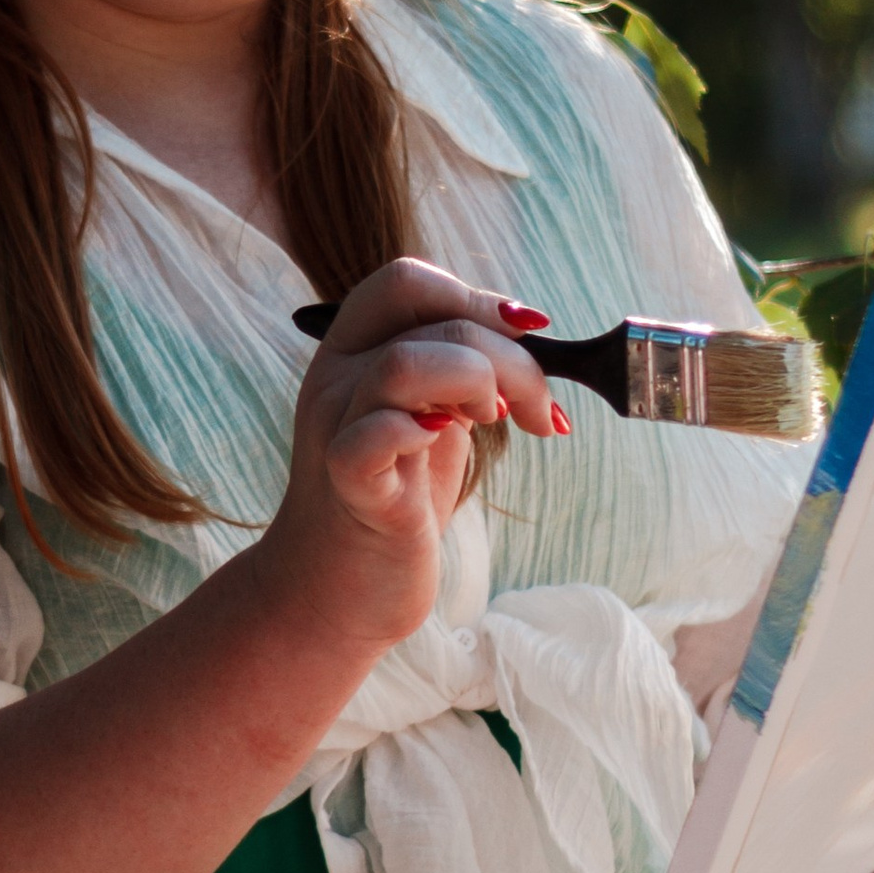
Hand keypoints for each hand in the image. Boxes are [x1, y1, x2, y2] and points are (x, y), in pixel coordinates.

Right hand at [253, 255, 566, 659]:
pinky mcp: (350, 486)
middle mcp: (336, 378)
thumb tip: (529, 333)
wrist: (337, 591)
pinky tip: (452, 444)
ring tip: (500, 424)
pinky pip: (378, 435)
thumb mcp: (433, 419)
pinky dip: (424, 430)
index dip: (479, 297)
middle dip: (508, 351)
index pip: (408, 280)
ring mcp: (336, 428)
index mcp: (353, 352)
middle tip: (537, 411)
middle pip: (427, 315)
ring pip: (406, 363)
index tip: (530, 339)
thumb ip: (458, 373)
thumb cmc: (396, 502)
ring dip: (479, 382)